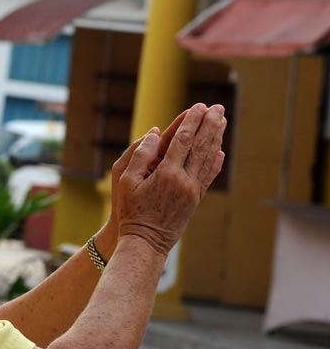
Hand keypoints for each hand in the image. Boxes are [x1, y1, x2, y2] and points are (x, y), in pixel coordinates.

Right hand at [114, 103, 225, 255]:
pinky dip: (215, 162)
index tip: (198, 106)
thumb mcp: (126, 181)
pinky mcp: (195, 200)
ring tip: (221, 122)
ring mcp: (193, 191)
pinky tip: (220, 152)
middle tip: (217, 108)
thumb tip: (156, 132)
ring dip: (215, 139)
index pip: (183, 140)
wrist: (145, 242)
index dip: (191, 122)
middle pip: (200, 146)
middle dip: (209, 125)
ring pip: (208, 159)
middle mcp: (184, 181)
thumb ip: (140, 154)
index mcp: (166, 173)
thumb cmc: (130, 210)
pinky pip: (208, 177)